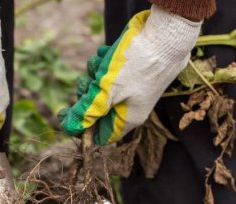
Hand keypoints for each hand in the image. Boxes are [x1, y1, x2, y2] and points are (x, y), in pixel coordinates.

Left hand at [60, 6, 200, 145]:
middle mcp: (131, 107)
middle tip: (88, 81)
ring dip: (95, 74)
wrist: (166, 35)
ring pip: (102, 88)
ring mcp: (133, 89)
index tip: (69, 111)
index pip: (100, 136)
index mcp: (128, 119)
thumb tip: (71, 128)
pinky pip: (110, 71)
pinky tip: (107, 52)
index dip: (83, 127)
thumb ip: (88, 111)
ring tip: (101, 61)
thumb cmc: (137, 65)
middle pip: (98, 110)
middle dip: (88, 94)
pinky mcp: (133, 71)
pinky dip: (104, 62)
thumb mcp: (107, 90)